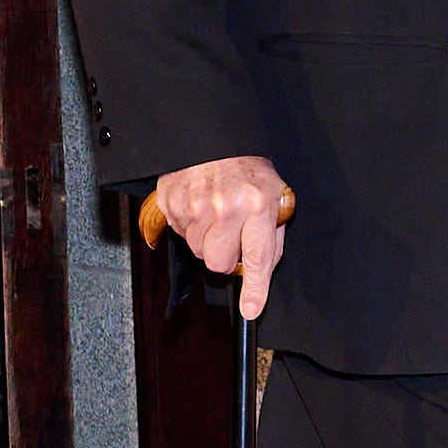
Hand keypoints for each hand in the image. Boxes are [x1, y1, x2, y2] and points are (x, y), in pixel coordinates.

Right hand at [154, 154, 292, 322]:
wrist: (213, 138)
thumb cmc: (247, 167)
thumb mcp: (274, 195)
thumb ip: (271, 236)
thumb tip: (261, 270)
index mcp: (258, 205)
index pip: (257, 259)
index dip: (254, 289)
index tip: (251, 309)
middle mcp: (227, 208)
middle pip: (219, 263)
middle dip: (225, 255)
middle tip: (232, 233)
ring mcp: (196, 206)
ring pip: (198, 251)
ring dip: (207, 240)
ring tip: (215, 214)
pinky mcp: (173, 203)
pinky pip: (181, 234)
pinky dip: (190, 226)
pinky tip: (200, 206)